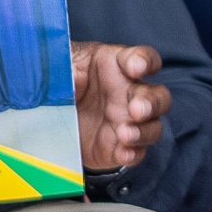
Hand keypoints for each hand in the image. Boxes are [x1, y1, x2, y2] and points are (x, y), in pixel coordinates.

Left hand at [72, 40, 171, 171]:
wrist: (54, 118)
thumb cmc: (65, 83)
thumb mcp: (61, 68)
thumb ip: (64, 67)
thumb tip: (68, 75)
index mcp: (117, 66)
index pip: (143, 58)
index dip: (144, 61)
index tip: (136, 67)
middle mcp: (129, 93)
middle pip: (158, 96)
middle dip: (151, 102)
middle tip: (137, 109)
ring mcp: (129, 122)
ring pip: (153, 126)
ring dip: (143, 130)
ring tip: (125, 134)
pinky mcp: (121, 148)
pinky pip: (137, 152)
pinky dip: (132, 153)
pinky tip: (123, 153)